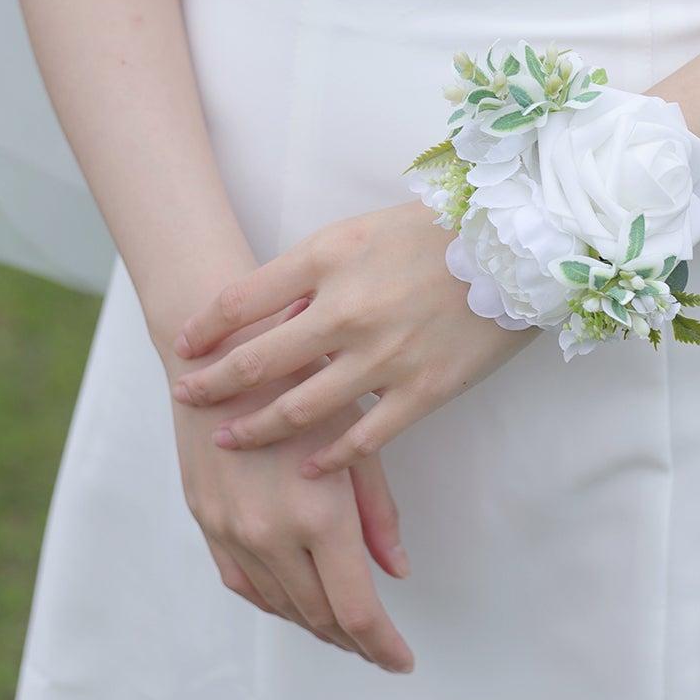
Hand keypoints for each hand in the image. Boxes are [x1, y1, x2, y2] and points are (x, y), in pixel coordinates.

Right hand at [159, 297, 415, 672]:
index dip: (382, 644)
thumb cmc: (305, 381)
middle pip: (319, 616)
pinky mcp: (207, 522)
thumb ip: (378, 513)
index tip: (403, 661)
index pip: (356, 608)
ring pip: (280, 605)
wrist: (223, 353)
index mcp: (319, 513)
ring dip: (316, 624)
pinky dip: (274, 602)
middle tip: (381, 648)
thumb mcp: (357, 439)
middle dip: (355, 640)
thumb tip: (395, 571)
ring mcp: (233, 532)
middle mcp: (272, 533)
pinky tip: (295, 602)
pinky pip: (242, 584)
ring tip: (347, 631)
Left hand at [168, 200, 539, 476]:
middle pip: (257, 360)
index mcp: (328, 258)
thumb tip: (273, 315)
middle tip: (184, 398)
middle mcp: (347, 309)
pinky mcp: (423, 390)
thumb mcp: (361, 231)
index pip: (241, 299)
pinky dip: (328, 458)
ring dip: (257, 429)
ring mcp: (384, 355)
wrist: (516, 246)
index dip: (203, 327)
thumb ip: (314, 273)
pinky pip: (363, 438)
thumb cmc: (435, 231)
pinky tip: (307, 468)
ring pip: (300, 408)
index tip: (183, 345)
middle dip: (212, 386)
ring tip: (230, 440)